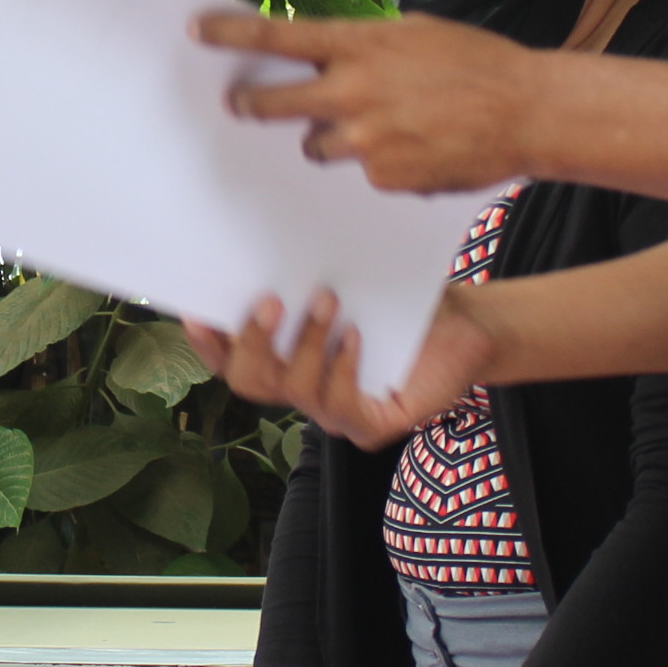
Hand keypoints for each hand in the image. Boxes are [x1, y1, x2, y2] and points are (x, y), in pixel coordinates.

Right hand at [186, 284, 490, 450]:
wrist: (467, 327)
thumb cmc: (401, 302)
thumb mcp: (348, 279)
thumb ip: (305, 272)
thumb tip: (261, 239)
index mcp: (287, 359)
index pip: (231, 360)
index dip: (209, 343)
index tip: (199, 311)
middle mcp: (303, 391)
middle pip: (249, 382)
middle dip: (252, 341)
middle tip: (270, 300)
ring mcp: (335, 415)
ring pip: (294, 390)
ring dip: (305, 343)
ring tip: (328, 301)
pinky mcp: (371, 427)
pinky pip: (342, 408)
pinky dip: (343, 369)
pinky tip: (357, 337)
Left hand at [195, 10, 550, 194]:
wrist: (527, 112)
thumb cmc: (476, 64)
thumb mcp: (415, 35)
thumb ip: (364, 47)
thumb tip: (326, 56)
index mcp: (359, 46)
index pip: (276, 38)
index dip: (229, 35)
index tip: (196, 32)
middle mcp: (352, 93)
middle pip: (271, 104)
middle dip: (250, 105)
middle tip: (240, 105)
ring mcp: (365, 141)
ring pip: (316, 145)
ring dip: (333, 137)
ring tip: (382, 126)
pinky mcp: (383, 178)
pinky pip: (361, 173)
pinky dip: (379, 163)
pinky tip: (417, 149)